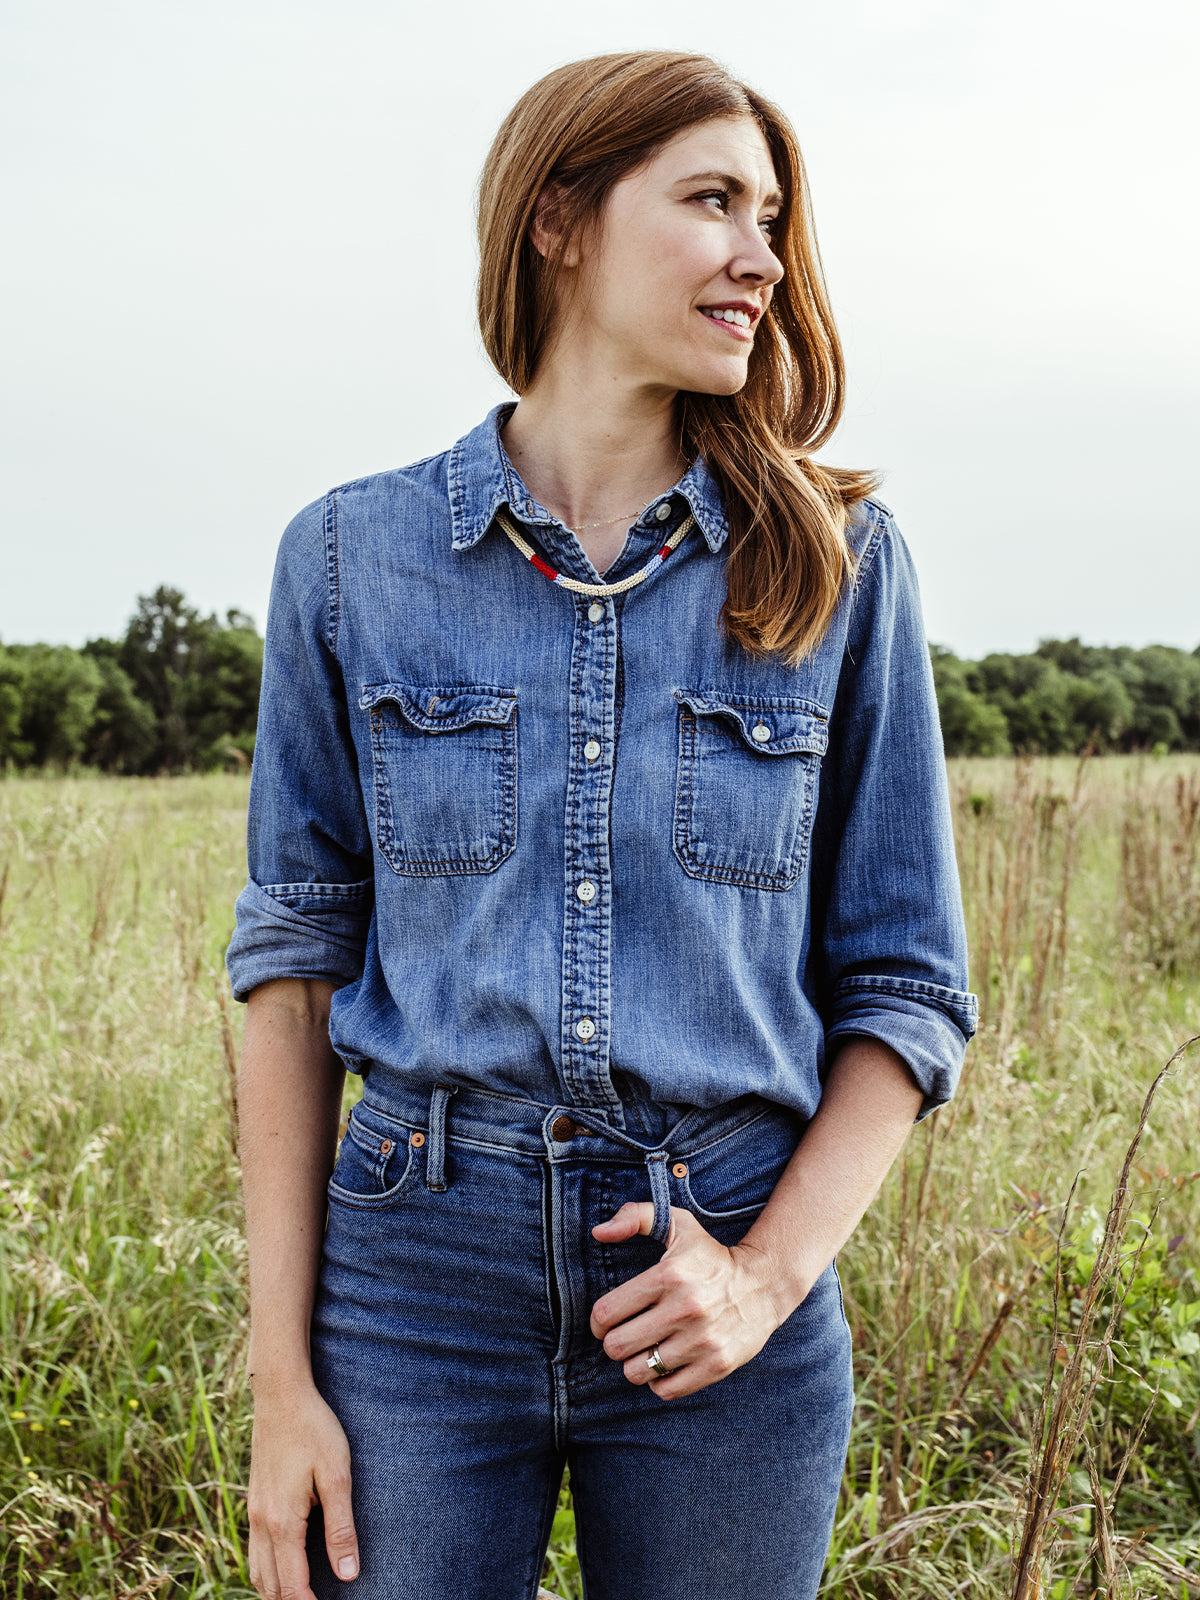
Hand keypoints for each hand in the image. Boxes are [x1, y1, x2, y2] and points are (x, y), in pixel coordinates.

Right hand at [247, 1379, 358, 1597]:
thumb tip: (348, 1574)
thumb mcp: (336, 1475)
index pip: (292, 1587)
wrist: (280, 1395)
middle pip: (270, 1587)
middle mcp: (260, 1524)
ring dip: (276, 1591)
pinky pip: (254, 1551)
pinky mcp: (254, 1501)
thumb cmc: (314, 1429)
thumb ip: (342, 1528)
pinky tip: (284, 1567)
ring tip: (302, 1596)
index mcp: (282, 1523)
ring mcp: (253, 1512)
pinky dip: (267, 1571)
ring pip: (257, 1572)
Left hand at [588, 1203, 802, 1399]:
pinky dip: (659, 1381)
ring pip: (637, 1372)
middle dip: (615, 1343)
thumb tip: (599, 1232)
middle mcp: (685, 1309)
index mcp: (669, 1275)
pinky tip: (666, 1363)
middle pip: (617, 1347)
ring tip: (646, 1349)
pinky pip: (665, 1390)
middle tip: (626, 1335)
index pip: (607, 1312)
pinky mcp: (717, 1366)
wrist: (764, 1284)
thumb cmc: (711, 1256)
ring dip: (635, 1363)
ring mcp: (702, 1341)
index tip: (607, 1320)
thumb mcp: (677, 1224)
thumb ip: (635, 1217)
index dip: (598, 1321)